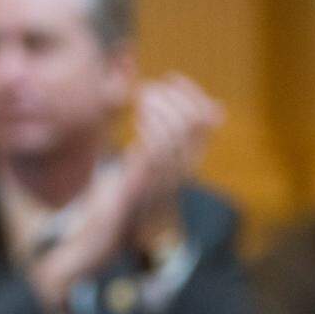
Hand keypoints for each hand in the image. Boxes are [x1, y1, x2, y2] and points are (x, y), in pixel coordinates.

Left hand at [124, 74, 222, 253]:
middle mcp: (183, 170)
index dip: (191, 93)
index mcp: (188, 163)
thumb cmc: (126, 192)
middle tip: (147, 91)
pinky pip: (156, 145)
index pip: (207, 119)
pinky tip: (135, 122)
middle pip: (195, 119)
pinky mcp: (145, 182)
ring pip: (177, 129)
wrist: (108, 234)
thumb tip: (187, 100)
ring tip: (140, 100)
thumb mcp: (149, 159)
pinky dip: (148, 125)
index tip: (169, 79)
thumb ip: (164, 131)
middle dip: (172, 95)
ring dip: (158, 106)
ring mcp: (166, 177)